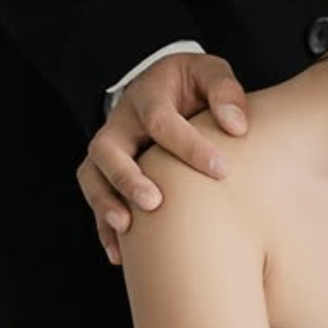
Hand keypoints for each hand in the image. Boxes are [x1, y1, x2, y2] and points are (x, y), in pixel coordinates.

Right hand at [76, 53, 248, 265]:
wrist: (163, 86)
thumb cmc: (191, 84)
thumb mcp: (209, 73)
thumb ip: (225, 92)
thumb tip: (236, 126)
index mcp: (149, 96)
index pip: (161, 121)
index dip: (189, 146)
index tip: (222, 170)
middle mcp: (121, 122)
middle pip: (107, 149)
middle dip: (127, 177)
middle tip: (154, 202)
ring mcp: (109, 148)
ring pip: (91, 175)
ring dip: (105, 202)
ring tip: (126, 228)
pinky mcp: (106, 172)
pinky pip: (95, 198)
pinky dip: (103, 228)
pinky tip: (119, 255)